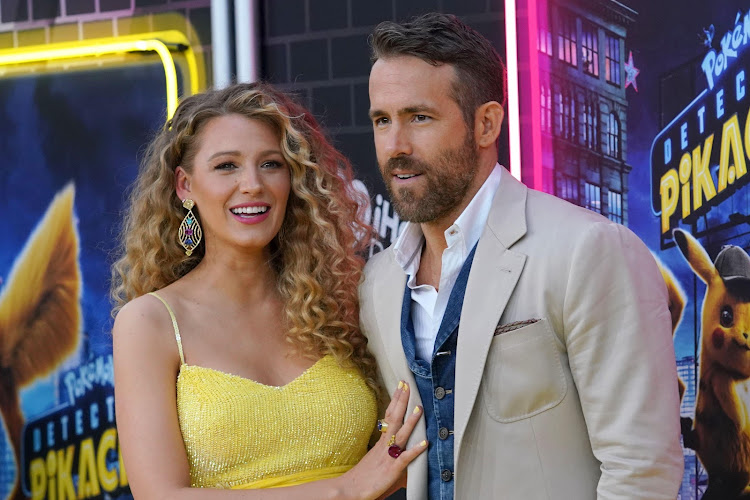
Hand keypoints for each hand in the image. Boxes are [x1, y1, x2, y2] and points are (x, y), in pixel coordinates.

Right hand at [338, 381, 426, 499]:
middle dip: (402, 401)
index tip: (401, 387)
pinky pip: (406, 458)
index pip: (389, 416)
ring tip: (419, 408)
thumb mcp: (374, 460)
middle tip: (407, 385)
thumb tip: (395, 449)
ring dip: (411, 421)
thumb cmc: (362, 478)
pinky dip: (416, 450)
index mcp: (380, 442)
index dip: (396, 401)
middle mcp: (384, 446)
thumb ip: (385, 453)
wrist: (350, 490)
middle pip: (394, 418)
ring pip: (401, 435)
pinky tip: (425, 443)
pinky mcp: (393, 469)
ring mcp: (388, 456)